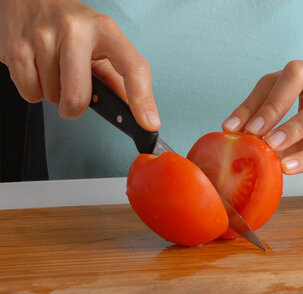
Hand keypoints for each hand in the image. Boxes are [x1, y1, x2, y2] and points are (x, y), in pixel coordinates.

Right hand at [0, 0, 159, 130]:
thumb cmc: (71, 24)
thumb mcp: (102, 41)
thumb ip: (118, 76)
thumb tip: (137, 109)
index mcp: (105, 30)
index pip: (133, 67)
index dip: (142, 100)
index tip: (148, 123)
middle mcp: (75, 30)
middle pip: (78, 97)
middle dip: (75, 108)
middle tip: (75, 94)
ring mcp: (43, 37)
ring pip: (52, 97)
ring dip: (54, 94)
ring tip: (55, 70)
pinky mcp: (16, 47)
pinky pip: (29, 93)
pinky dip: (34, 90)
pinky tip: (39, 69)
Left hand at [223, 60, 302, 184]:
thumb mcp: (302, 139)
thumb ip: (277, 137)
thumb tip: (241, 143)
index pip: (281, 78)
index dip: (253, 101)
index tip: (231, 127)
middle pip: (302, 73)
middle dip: (272, 103)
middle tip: (251, 132)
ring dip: (293, 127)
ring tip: (270, 147)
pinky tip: (291, 167)